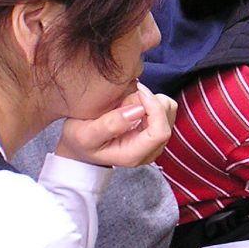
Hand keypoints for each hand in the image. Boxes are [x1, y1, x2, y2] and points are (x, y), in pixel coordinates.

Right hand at [56, 83, 176, 167]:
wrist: (81, 148)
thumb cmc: (80, 142)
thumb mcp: (84, 134)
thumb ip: (110, 124)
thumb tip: (138, 110)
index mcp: (135, 154)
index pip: (160, 132)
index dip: (154, 108)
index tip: (138, 93)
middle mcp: (151, 150)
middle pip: (167, 117)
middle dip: (148, 101)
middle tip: (124, 98)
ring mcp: (156, 140)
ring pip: (168, 109)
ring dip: (149, 99)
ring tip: (125, 103)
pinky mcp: (156, 128)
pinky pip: (164, 107)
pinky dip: (150, 100)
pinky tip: (132, 104)